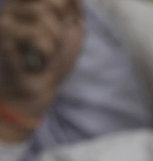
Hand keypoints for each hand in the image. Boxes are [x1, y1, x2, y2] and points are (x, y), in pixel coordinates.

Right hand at [0, 0, 82, 138]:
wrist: (38, 90)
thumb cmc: (54, 63)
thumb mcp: (72, 34)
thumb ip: (74, 12)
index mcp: (30, 4)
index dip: (62, 7)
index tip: (67, 22)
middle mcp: (15, 7)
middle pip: (51, 2)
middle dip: (62, 27)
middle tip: (54, 44)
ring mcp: (7, 18)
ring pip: (42, 14)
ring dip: (54, 40)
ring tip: (46, 53)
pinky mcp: (3, 34)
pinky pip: (35, 34)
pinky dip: (46, 50)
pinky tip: (38, 59)